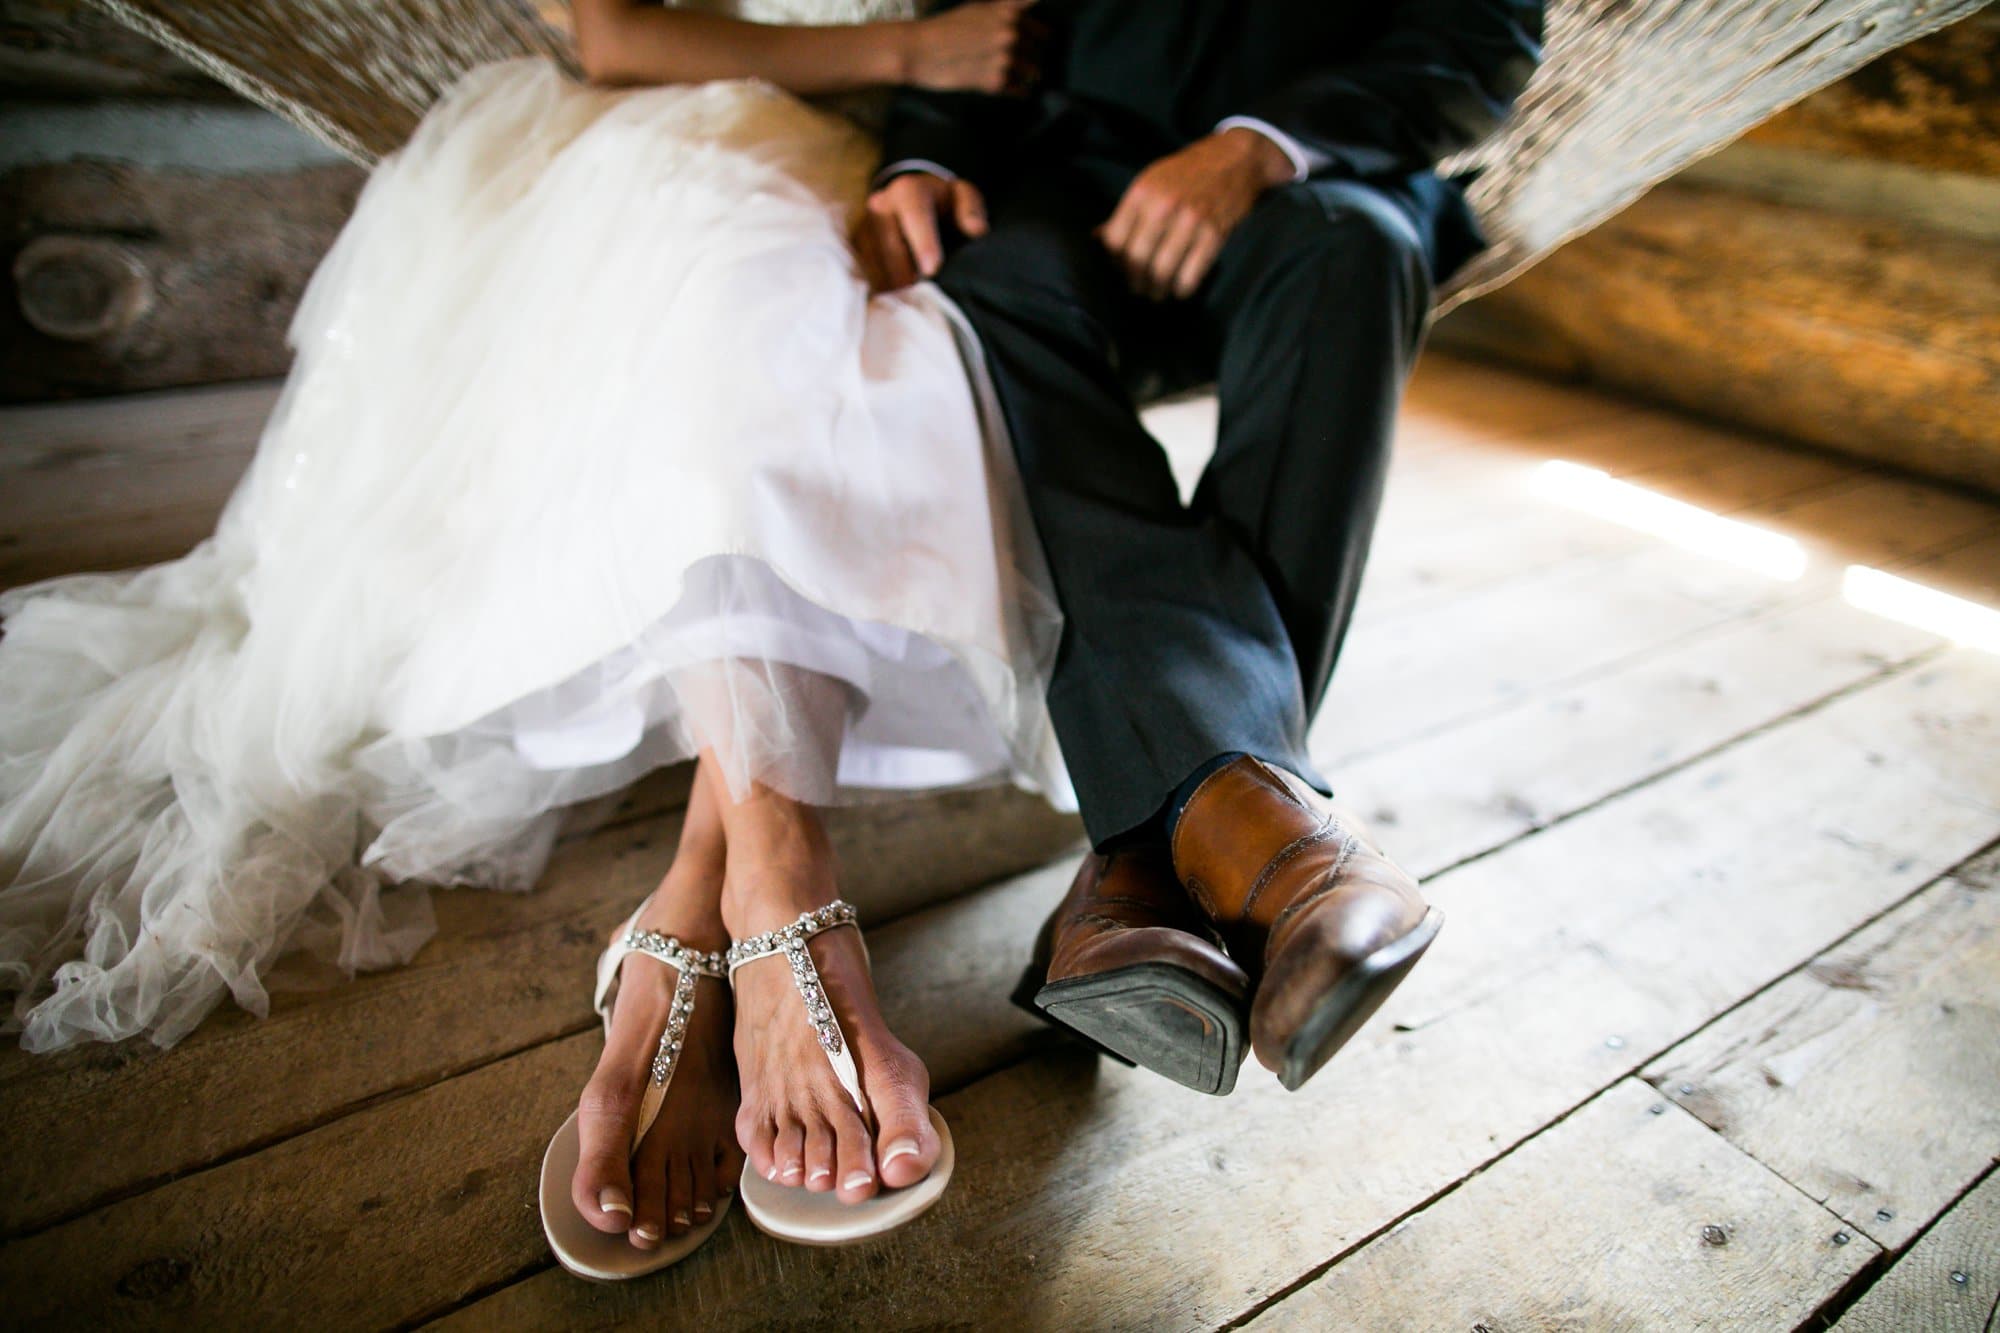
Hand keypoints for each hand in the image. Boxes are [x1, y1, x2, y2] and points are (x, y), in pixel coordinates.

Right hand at [853, 171, 988, 291]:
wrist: (913, 199)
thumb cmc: (944, 204)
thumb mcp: (963, 197)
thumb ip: (972, 209)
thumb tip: (977, 229)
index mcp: (908, 190)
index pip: (914, 213)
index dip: (923, 242)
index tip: (933, 269)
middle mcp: (880, 205)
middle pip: (888, 244)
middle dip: (905, 272)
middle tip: (923, 297)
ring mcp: (864, 226)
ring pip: (872, 260)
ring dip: (890, 284)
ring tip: (909, 304)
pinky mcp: (855, 246)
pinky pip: (861, 271)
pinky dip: (877, 288)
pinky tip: (892, 304)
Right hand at [900, 0, 1041, 94]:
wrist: (919, 50)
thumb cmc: (946, 27)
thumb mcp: (979, 8)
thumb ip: (1007, 9)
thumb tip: (1032, 7)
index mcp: (1010, 14)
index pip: (1044, 31)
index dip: (1041, 37)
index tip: (1040, 43)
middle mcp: (1012, 35)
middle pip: (1039, 52)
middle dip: (1030, 57)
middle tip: (1016, 61)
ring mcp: (1006, 59)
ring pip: (1033, 73)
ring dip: (1025, 75)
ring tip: (1011, 75)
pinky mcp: (996, 82)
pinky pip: (1019, 91)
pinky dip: (1015, 91)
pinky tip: (1004, 86)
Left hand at [1098, 128, 1294, 300]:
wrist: (1236, 159)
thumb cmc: (1188, 173)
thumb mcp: (1151, 181)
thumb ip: (1126, 211)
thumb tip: (1096, 240)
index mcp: (1142, 192)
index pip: (1115, 241)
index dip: (1115, 262)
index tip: (1121, 270)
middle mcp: (1163, 206)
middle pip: (1136, 260)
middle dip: (1135, 282)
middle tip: (1139, 289)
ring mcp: (1190, 221)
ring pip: (1161, 272)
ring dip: (1157, 291)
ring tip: (1157, 293)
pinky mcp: (1214, 234)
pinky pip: (1190, 275)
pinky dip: (1182, 289)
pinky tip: (1180, 289)